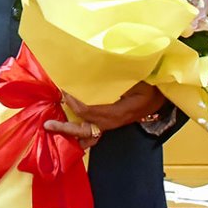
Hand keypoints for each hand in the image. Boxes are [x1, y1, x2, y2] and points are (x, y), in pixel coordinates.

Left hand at [43, 82, 165, 148]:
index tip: (64, 90)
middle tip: (47, 125)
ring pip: (86, 135)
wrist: (159, 98)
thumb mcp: (136, 81)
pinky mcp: (108, 124)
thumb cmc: (149, 88)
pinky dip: (78, 133)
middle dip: (64, 128)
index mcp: (116, 113)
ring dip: (70, 133)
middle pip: (83, 130)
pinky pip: (91, 133)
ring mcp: (109, 126)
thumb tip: (99, 73)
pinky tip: (66, 130)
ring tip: (53, 129)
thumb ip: (117, 79)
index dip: (74, 102)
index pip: (88, 112)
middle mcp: (110, 123)